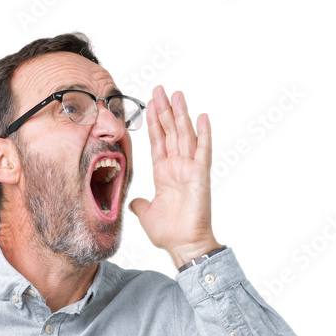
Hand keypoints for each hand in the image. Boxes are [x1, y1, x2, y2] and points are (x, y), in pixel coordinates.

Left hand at [129, 85, 221, 267]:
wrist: (183, 245)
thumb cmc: (168, 233)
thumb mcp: (145, 215)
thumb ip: (139, 205)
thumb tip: (132, 202)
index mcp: (164, 173)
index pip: (158, 141)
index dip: (154, 123)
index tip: (150, 104)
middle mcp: (177, 167)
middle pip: (171, 132)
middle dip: (164, 110)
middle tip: (160, 89)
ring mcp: (190, 170)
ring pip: (184, 135)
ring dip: (180, 114)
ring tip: (176, 94)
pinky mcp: (200, 176)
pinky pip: (202, 151)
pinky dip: (203, 134)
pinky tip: (201, 117)